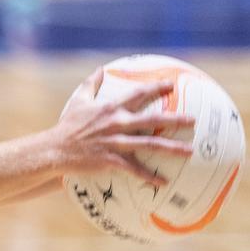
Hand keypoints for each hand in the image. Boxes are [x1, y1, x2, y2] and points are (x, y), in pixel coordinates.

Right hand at [52, 68, 193, 185]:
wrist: (56, 149)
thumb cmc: (67, 125)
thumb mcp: (78, 100)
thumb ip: (91, 83)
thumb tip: (100, 69)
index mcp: (111, 108)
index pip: (138, 94)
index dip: (156, 88)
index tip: (172, 85)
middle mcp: (117, 123)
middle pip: (152, 120)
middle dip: (175, 119)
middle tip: (193, 120)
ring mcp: (116, 142)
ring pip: (149, 145)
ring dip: (171, 148)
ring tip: (189, 151)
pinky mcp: (112, 160)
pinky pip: (135, 169)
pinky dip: (150, 175)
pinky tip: (163, 181)